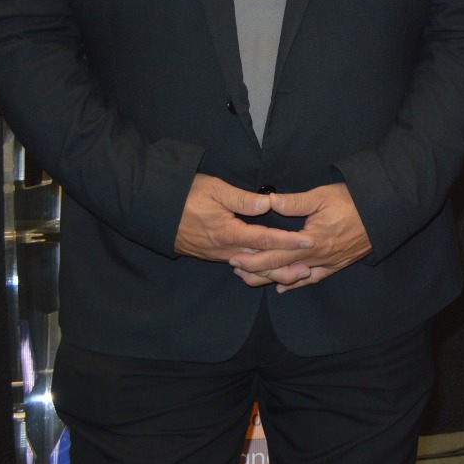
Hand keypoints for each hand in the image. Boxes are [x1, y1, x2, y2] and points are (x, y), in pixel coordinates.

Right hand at [173, 174, 310, 262]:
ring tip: (293, 273)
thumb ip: (243, 199)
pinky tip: (267, 269)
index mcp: (227, 232)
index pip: (264, 239)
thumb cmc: (186, 194)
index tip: (307, 241)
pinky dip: (255, 270)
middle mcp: (223, 249)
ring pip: (248, 267)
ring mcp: (216, 254)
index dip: (287, 242)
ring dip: (271, 271)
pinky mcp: (211, 254)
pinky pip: (237, 265)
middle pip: (259, 262)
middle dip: (283, 268)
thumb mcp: (215, 189)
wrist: (155, 209)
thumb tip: (267, 203)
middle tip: (307, 270)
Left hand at [229, 183, 372, 291]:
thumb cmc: (353, 201)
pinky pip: (314, 279)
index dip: (252, 258)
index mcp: (310, 241)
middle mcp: (317, 258)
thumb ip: (294, 202)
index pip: (274, 254)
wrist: (383, 212)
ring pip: (294, 278)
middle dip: (256, 271)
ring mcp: (328, 264)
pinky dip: (297, 284)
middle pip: (280, 269)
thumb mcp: (322, 196)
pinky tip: (285, 287)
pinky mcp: (338, 265)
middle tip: (236, 270)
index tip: (234, 258)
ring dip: (272, 279)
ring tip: (252, 279)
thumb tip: (268, 201)